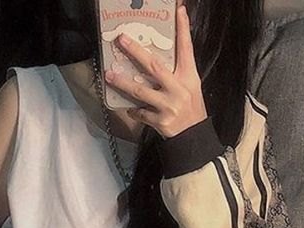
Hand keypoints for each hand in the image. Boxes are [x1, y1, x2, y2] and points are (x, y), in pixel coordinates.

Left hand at [105, 2, 207, 138]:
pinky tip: (128, 107)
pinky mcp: (161, 121)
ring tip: (109, 75)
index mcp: (188, 78)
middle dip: (136, 52)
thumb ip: (177, 71)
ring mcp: (169, 106)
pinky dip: (133, 109)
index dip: (182, 29)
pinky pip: (141, 112)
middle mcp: (179, 89)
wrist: (194, 138)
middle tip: (121, 40)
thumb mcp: (190, 87)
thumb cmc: (190, 109)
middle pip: (154, 66)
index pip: (186, 49)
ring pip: (141, 91)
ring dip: (123, 83)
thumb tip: (156, 54)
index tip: (178, 11)